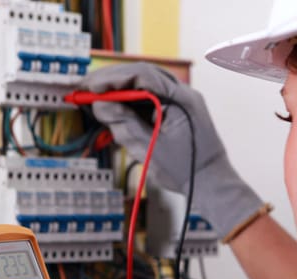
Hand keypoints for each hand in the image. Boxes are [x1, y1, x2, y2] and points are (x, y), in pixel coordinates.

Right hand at [80, 62, 263, 238]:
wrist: (212, 184)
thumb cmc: (186, 171)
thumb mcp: (150, 149)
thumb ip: (124, 124)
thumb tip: (100, 105)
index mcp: (181, 99)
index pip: (142, 75)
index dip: (112, 78)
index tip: (90, 87)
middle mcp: (182, 94)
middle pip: (141, 76)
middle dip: (111, 82)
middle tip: (85, 89)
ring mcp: (179, 102)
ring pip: (143, 87)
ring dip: (118, 92)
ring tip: (94, 100)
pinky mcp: (174, 112)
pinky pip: (148, 101)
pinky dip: (129, 105)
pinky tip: (112, 111)